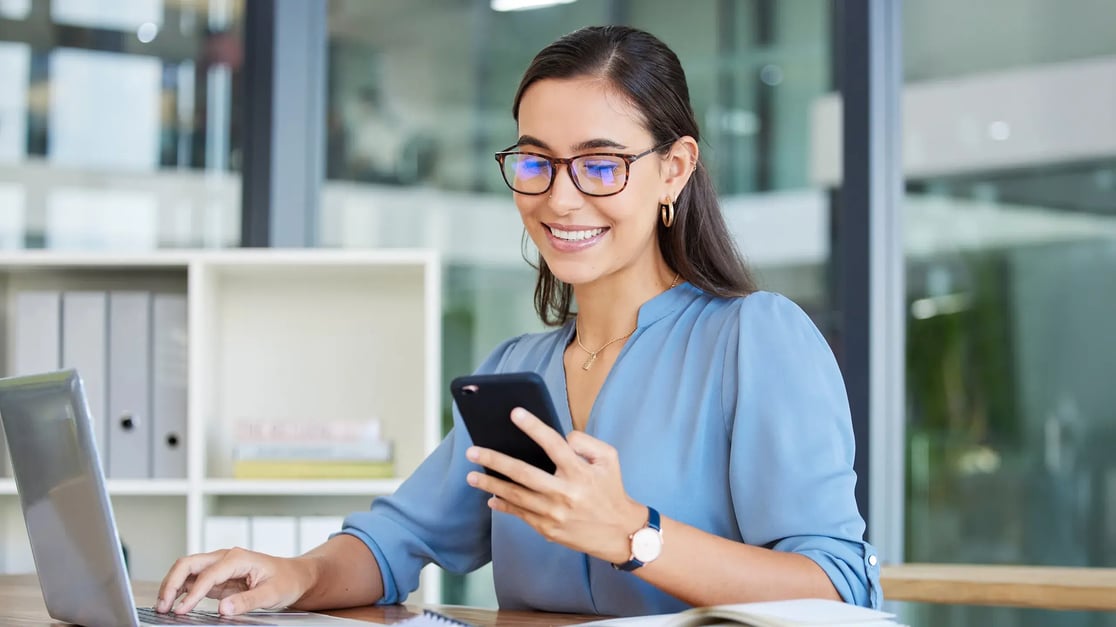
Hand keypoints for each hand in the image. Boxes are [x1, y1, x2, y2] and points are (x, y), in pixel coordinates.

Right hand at [156, 547, 315, 615]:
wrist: (294, 576)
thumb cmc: (286, 581)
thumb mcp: (272, 594)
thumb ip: (248, 601)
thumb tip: (224, 608)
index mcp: (237, 558)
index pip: (208, 575)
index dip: (193, 594)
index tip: (181, 610)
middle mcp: (225, 558)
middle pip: (188, 564)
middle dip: (171, 583)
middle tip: (162, 606)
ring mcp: (219, 566)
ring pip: (186, 570)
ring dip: (171, 586)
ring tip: (163, 607)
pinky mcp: (217, 577)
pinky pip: (193, 580)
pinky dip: (180, 590)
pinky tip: (174, 603)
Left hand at [465, 408, 646, 563]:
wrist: (619, 532)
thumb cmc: (611, 490)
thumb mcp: (609, 459)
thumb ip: (586, 442)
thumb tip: (559, 437)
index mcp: (579, 473)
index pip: (553, 444)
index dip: (533, 427)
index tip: (514, 413)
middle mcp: (564, 493)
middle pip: (523, 473)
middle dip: (495, 460)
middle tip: (473, 450)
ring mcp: (553, 514)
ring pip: (515, 496)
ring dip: (490, 484)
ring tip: (471, 475)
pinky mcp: (548, 529)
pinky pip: (520, 514)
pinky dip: (503, 505)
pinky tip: (490, 498)